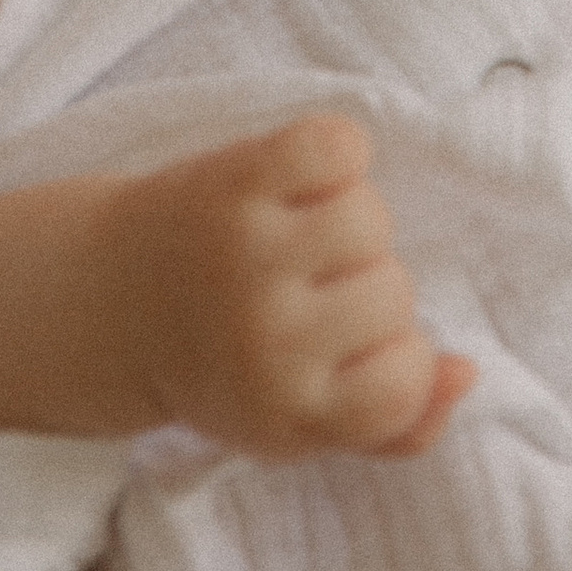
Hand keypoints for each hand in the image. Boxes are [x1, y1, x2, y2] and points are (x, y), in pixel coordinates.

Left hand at [106, 113, 475, 460]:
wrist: (104, 301)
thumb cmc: (223, 362)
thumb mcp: (298, 424)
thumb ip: (395, 424)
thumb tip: (467, 369)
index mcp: (286, 409)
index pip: (405, 380)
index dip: (393, 358)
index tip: (348, 353)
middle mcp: (269, 336)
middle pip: (395, 291)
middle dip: (369, 286)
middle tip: (312, 291)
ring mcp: (251, 253)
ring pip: (372, 218)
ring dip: (351, 220)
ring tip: (305, 235)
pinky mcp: (233, 180)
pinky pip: (338, 146)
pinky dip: (335, 153)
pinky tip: (300, 181)